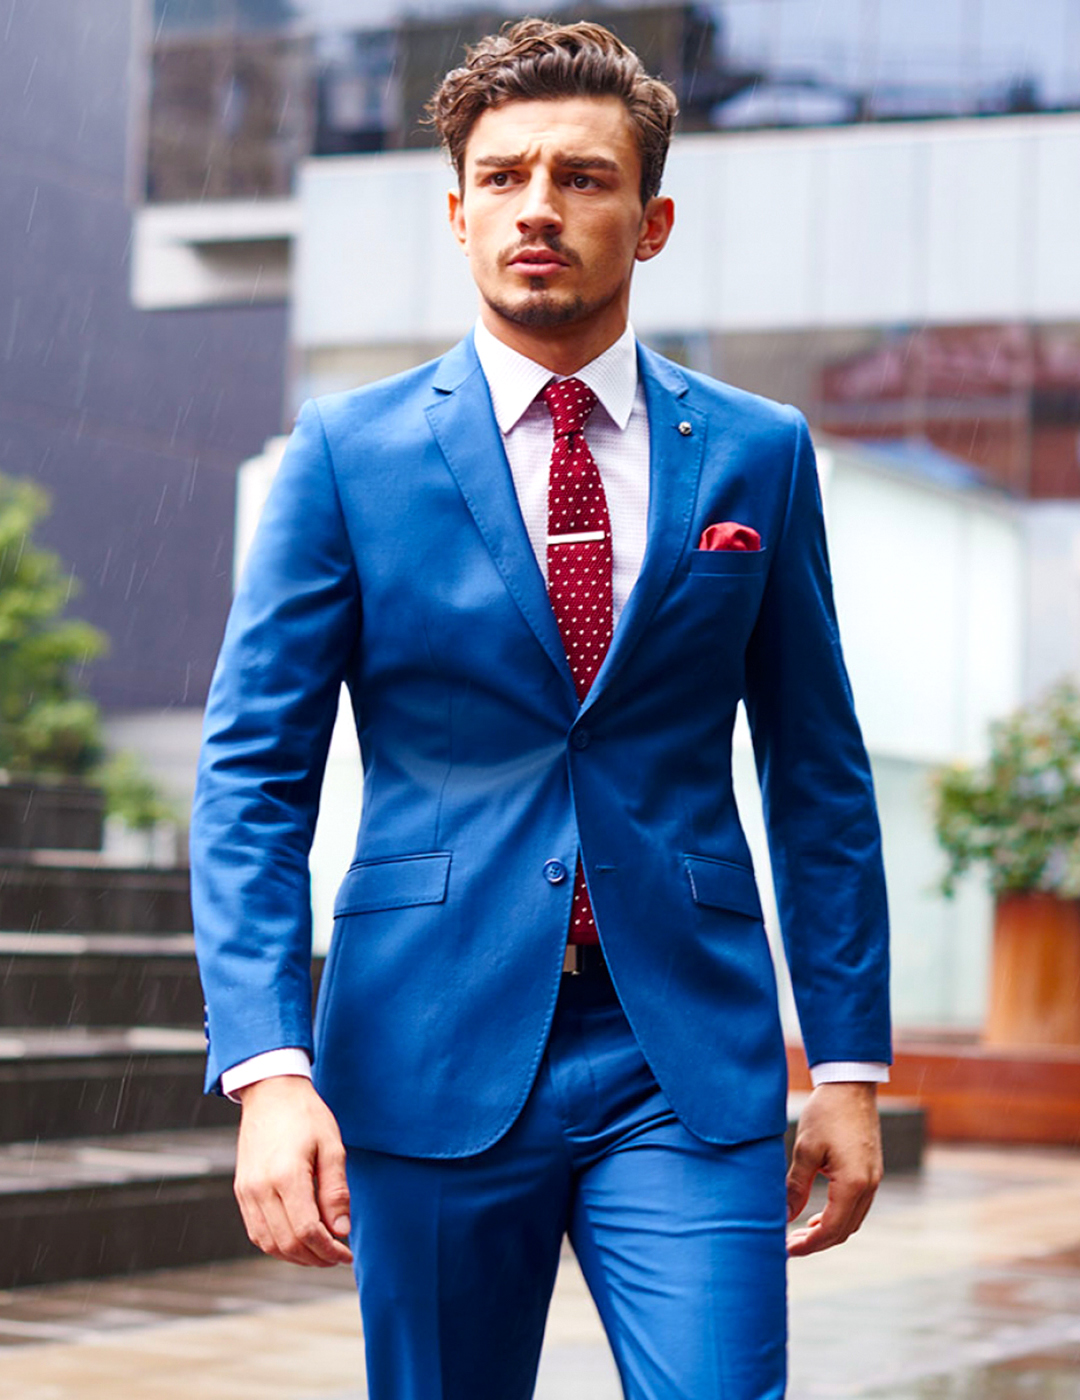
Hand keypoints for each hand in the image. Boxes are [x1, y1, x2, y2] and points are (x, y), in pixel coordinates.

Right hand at [233, 1075, 353, 1266]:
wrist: (271, 1092)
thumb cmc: (306, 1115)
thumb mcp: (332, 1146)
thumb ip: (335, 1191)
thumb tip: (341, 1231)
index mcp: (286, 1175)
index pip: (307, 1231)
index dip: (329, 1250)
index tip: (346, 1254)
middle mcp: (261, 1188)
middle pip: (287, 1243)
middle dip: (315, 1258)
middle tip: (337, 1256)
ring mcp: (247, 1192)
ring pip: (269, 1244)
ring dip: (296, 1256)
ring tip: (320, 1252)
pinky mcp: (241, 1192)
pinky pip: (257, 1232)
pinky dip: (277, 1244)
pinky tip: (298, 1240)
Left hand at [785, 1082, 882, 1256]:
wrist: (850, 1084)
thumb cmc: (826, 1113)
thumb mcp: (805, 1150)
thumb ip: (795, 1187)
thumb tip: (783, 1216)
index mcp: (853, 1183)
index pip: (832, 1228)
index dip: (810, 1244)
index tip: (787, 1248)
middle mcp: (869, 1185)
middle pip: (844, 1230)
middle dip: (818, 1242)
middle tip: (790, 1244)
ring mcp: (873, 1178)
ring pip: (853, 1219)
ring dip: (829, 1230)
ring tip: (801, 1232)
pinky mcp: (871, 1170)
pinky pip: (857, 1205)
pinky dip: (839, 1215)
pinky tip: (819, 1213)